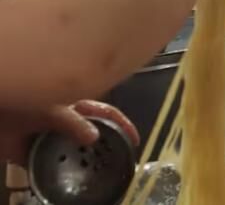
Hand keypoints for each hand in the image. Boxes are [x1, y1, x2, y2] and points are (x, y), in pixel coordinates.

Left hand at [0, 101, 137, 164]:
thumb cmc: (24, 104)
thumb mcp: (51, 109)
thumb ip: (72, 121)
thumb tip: (95, 136)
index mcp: (75, 106)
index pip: (107, 113)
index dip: (123, 124)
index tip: (134, 140)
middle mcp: (68, 123)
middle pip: (94, 134)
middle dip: (107, 147)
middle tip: (118, 162)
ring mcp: (53, 140)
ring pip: (74, 153)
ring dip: (83, 163)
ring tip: (97, 176)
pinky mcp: (34, 156)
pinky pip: (50, 168)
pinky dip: (56, 177)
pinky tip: (66, 183)